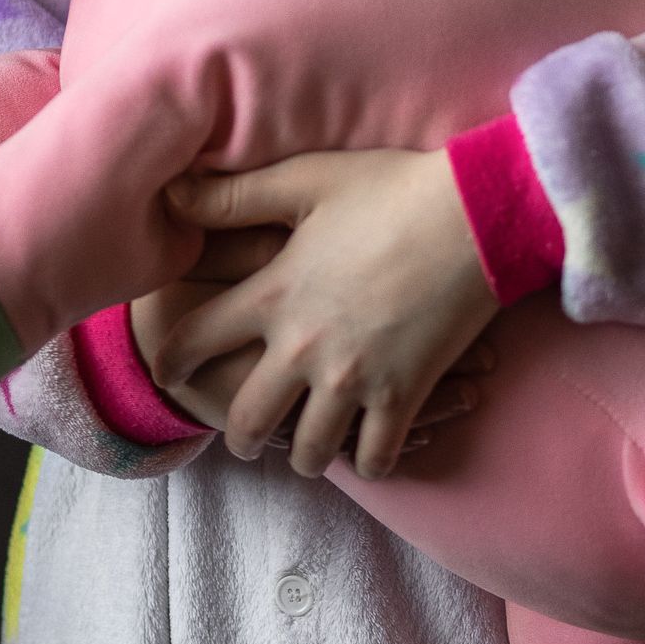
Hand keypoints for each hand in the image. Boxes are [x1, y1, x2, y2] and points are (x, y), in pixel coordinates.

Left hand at [147, 148, 499, 480]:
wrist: (478, 215)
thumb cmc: (392, 189)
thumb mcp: (305, 180)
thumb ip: (235, 196)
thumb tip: (172, 194)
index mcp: (274, 296)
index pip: (197, 340)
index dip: (171, 361)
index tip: (166, 374)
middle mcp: (303, 348)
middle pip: (247, 417)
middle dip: (237, 436)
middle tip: (243, 438)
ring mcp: (353, 378)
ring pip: (309, 449)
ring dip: (301, 455)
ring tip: (305, 451)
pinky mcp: (403, 394)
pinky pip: (373, 455)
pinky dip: (366, 463)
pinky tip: (365, 454)